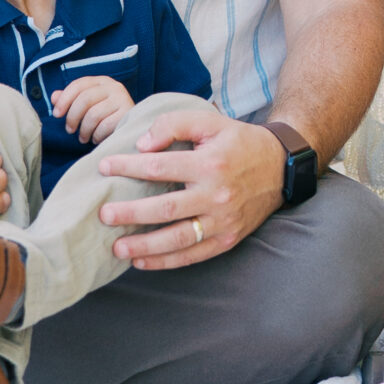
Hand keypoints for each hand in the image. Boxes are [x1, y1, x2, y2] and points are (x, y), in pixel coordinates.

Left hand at [50, 75, 134, 143]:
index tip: (56, 114)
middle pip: (84, 99)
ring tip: (83, 137)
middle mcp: (113, 86)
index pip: (78, 85)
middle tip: (70, 130)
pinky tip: (96, 138)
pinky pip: (105, 126)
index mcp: (101, 81)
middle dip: (72, 117)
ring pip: (93, 115)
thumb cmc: (105, 116)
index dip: (64, 99)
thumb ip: (70, 100)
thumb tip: (54, 97)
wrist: (131, 128)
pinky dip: (96, 135)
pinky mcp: (128, 114)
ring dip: (84, 130)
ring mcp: (122, 99)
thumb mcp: (87, 106)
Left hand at [96, 106, 283, 269]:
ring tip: (117, 247)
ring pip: (177, 238)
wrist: (280, 167)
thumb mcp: (209, 122)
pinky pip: (193, 255)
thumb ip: (174, 124)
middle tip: (104, 215)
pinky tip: (142, 262)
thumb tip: (142, 145)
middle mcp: (216, 195)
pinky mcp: (227, 239)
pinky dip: (166, 262)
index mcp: (210, 163)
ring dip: (144, 246)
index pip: (160, 167)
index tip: (104, 167)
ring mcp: (223, 221)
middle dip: (130, 213)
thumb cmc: (238, 142)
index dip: (128, 167)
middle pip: (165, 208)